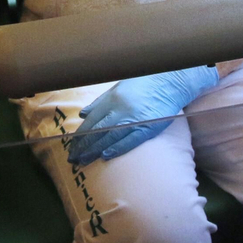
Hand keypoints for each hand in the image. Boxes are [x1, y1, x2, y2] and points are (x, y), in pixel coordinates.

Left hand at [66, 66, 219, 165]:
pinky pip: (129, 141)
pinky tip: (105, 156)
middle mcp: (120, 109)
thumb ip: (100, 102)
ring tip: (83, 161)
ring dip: (94, 150)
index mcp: (112, 99)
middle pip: (97, 131)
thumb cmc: (143, 83)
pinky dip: (116, 149)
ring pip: (109, 137)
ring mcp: (134, 119)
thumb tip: (83, 114)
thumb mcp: (118, 88)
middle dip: (83, 146)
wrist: (171, 81)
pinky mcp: (148, 127)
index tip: (72, 146)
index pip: (91, 121)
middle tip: (73, 159)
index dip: (80, 135)